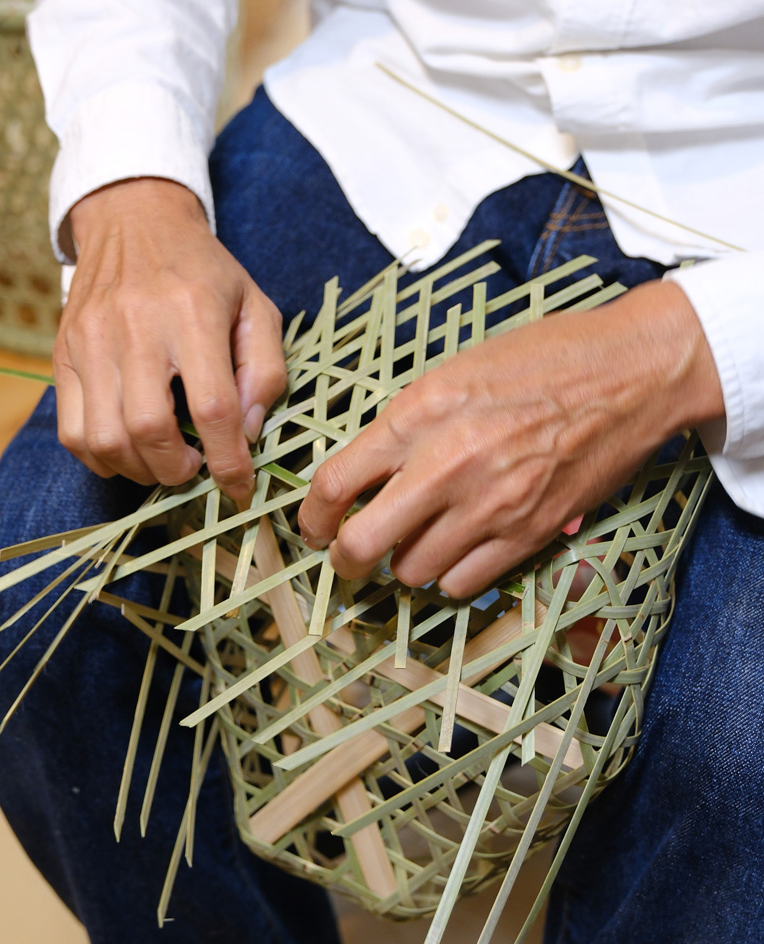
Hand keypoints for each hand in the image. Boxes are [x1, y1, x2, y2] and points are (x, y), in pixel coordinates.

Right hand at [54, 178, 285, 501]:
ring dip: (139, 469)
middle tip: (194, 469)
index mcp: (193, 312)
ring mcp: (90, 341)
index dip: (229, 461)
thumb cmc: (202, 271)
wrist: (132, 220)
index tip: (239, 485)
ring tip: (162, 461)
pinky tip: (127, 449)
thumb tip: (246, 433)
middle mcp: (136, 326)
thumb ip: (265, 370)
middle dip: (177, 470)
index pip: (212, 407)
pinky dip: (101, 458)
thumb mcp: (254, 306)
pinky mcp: (62, 354)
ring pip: (105, 438)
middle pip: (149, 429)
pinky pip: (72, 432)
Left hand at [298, 280, 723, 597]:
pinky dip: (449, 576)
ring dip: (403, 564)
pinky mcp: (529, 533)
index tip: (313, 526)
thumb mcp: (453, 372)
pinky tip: (456, 552)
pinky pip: (463, 583)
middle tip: (347, 556)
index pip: (335, 483)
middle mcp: (447, 464)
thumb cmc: (542, 359)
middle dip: (343, 559)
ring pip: (411, 572)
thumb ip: (404, 424)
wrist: (632, 372)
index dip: (311, 517)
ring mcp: (490, 505)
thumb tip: (365, 471)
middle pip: (362, 544)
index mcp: (419, 414)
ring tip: (415, 542)